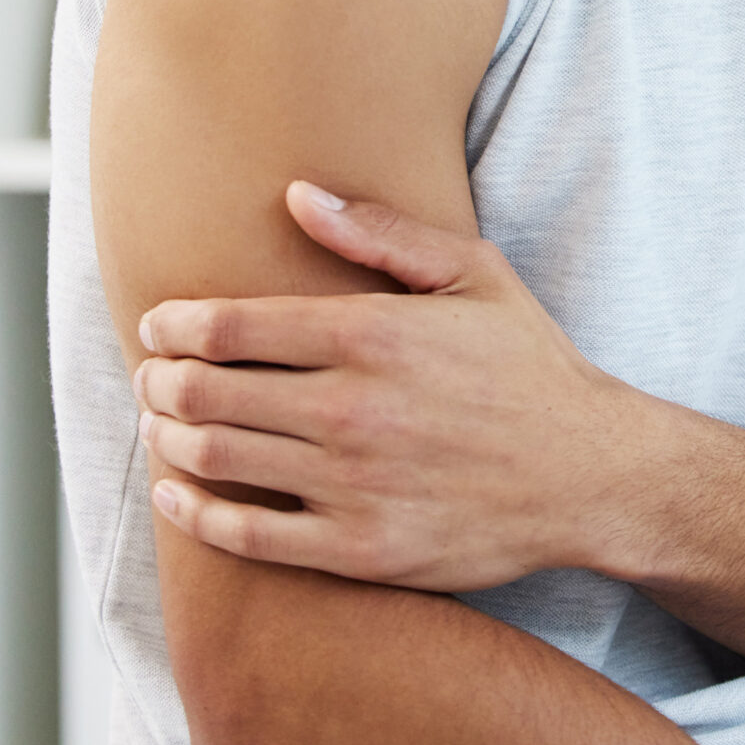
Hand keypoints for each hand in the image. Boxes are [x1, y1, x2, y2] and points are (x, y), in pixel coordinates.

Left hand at [135, 182, 659, 588]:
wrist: (590, 474)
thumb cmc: (529, 367)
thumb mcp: (475, 275)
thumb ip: (382, 233)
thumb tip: (297, 195)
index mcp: (374, 334)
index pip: (231, 326)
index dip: (176, 324)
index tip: (160, 325)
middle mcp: (354, 409)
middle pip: (207, 391)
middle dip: (160, 379)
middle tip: (153, 375)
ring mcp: (354, 485)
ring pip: (217, 459)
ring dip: (168, 438)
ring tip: (160, 424)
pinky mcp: (360, 549)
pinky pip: (247, 537)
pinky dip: (195, 513)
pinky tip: (178, 492)